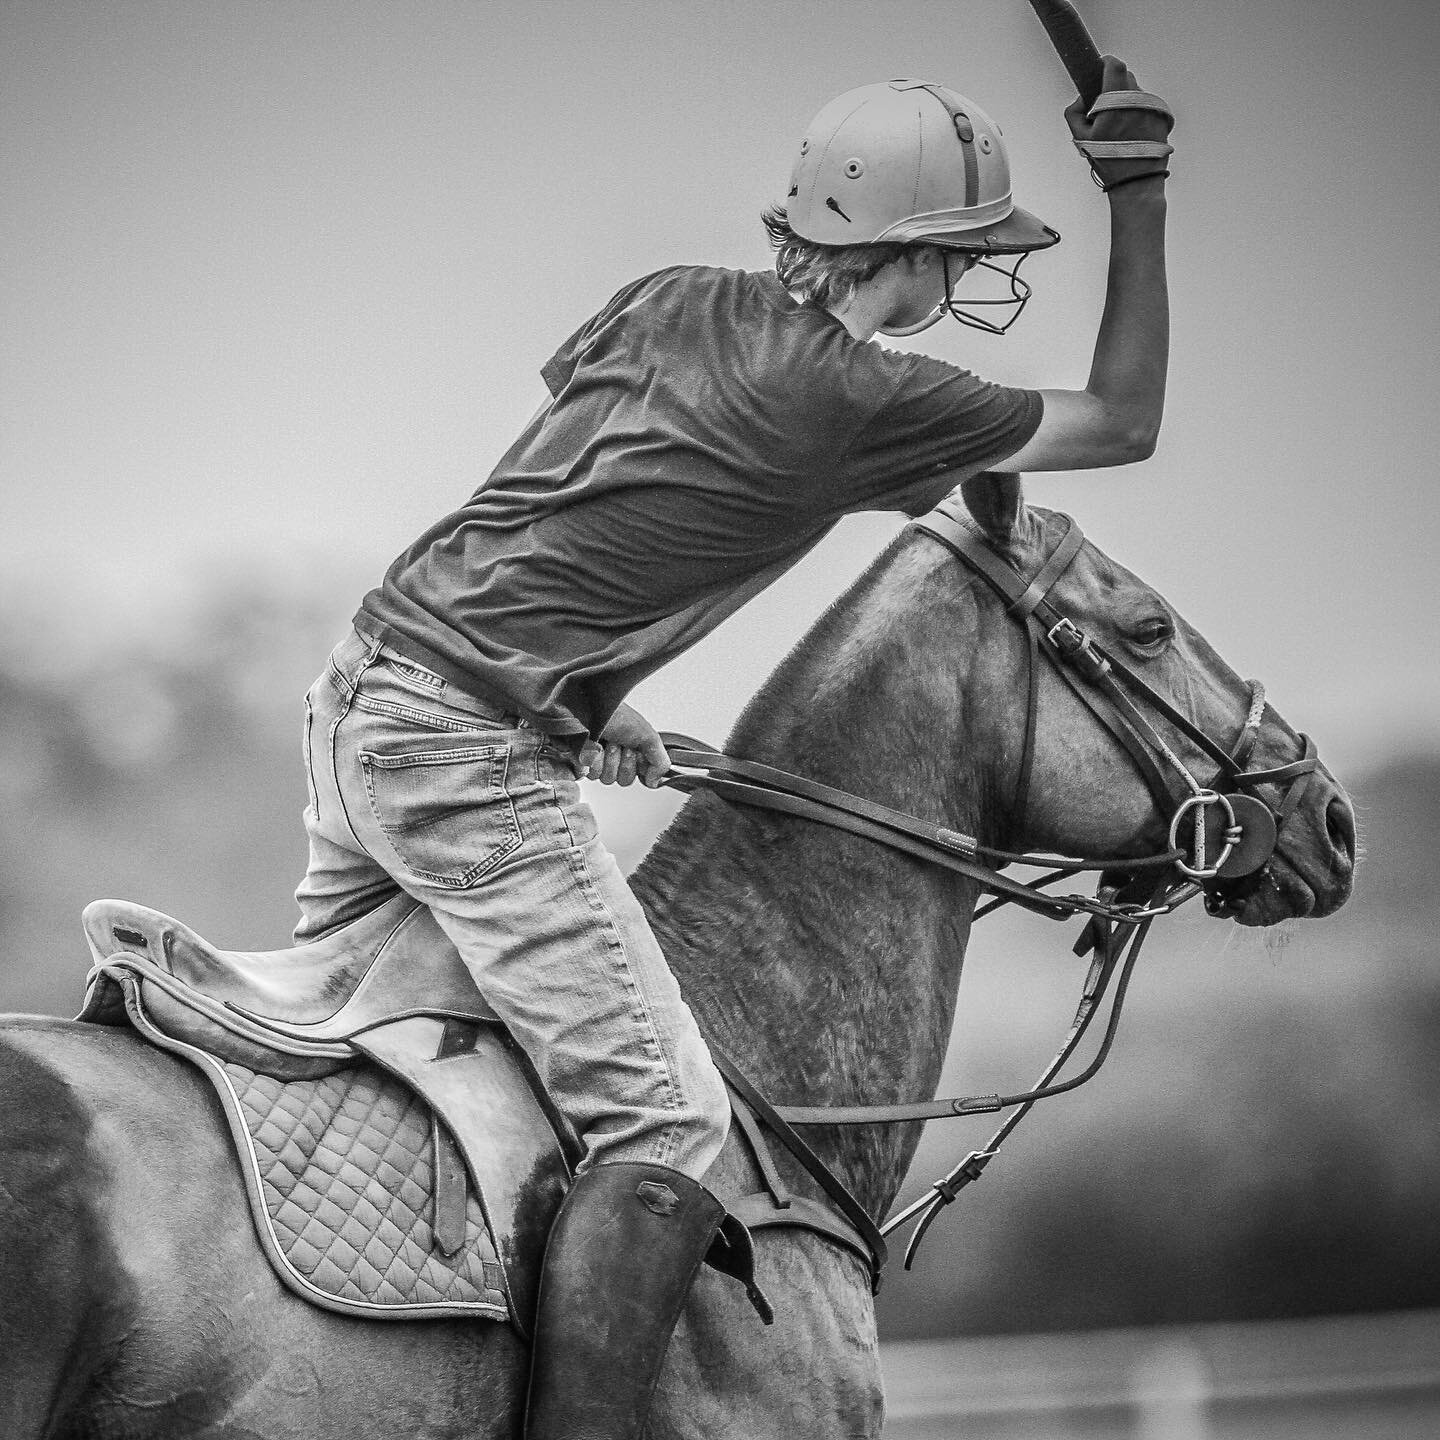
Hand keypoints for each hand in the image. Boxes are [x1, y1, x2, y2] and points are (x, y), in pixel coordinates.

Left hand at [579, 702, 670, 787]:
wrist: (588, 706)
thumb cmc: (616, 714)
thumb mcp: (648, 736)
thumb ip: (660, 761)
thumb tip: (654, 782)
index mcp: (633, 751)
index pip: (640, 775)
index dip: (638, 764)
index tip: (636, 750)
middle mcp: (616, 757)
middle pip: (624, 779)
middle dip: (623, 761)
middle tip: (620, 743)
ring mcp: (598, 761)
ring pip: (607, 778)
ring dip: (608, 758)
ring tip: (605, 741)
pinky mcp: (581, 763)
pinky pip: (591, 774)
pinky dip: (593, 759)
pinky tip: (593, 746)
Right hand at [1065, 54, 1173, 190]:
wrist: (1136, 182)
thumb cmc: (1107, 161)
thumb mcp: (1081, 139)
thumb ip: (1073, 113)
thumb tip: (1080, 99)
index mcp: (1117, 100)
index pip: (1114, 65)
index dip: (1105, 62)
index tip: (1099, 66)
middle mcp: (1138, 99)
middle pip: (1126, 76)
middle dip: (1113, 84)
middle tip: (1103, 102)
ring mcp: (1153, 107)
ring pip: (1137, 92)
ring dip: (1126, 99)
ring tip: (1118, 123)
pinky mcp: (1162, 117)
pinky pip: (1147, 106)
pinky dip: (1138, 112)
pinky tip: (1131, 132)